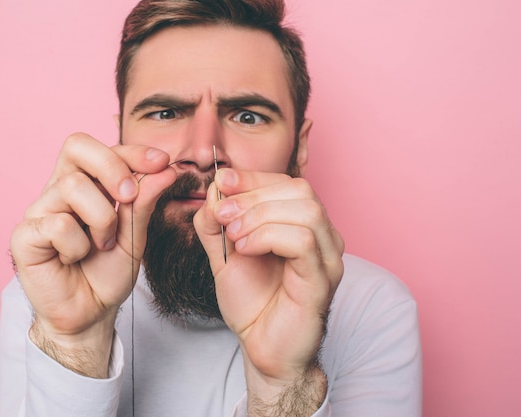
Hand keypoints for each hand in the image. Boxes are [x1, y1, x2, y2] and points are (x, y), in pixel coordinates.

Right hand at [10, 133, 175, 376]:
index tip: (162, 163)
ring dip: (101, 220)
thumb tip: (165, 169)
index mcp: (87, 183)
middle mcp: (59, 189)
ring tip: (102, 245)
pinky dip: (77, 246)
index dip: (132, 151)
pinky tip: (74, 259)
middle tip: (129, 197)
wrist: (90, 313)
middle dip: (112, 167)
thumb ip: (144, 202)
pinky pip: (58, 224)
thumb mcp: (135, 235)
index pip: (103, 148)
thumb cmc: (107, 272)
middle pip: (77, 146)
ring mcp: (39, 210)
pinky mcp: (24, 235)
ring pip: (73, 187)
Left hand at [194, 168, 343, 413]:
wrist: (262, 348)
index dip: (252, 177)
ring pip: (306, 210)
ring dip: (260, 215)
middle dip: (254, 194)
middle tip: (222, 214)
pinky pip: (305, 241)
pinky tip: (246, 249)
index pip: (286, 182)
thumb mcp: (224, 254)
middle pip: (300, 189)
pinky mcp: (323, 280)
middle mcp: (323, 237)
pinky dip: (268, 236)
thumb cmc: (252, 303)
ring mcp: (327, 258)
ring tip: (233, 235)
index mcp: (303, 225)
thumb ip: (216, 223)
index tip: (221, 181)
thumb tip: (213, 190)